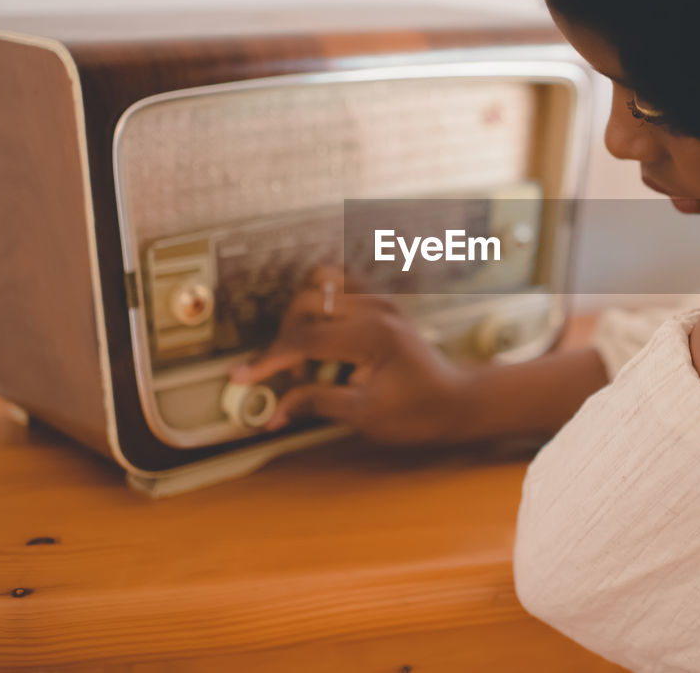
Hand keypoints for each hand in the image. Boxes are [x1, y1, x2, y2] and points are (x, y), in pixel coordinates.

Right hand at [228, 266, 469, 444]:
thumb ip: (317, 403)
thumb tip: (275, 410)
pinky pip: (339, 283)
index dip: (269, 361)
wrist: (457, 400)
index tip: (242, 377)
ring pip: (319, 286)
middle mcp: (375, 308)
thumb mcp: (365, 415)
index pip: (305, 339)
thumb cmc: (419, 412)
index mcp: (372, 334)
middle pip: (305, 305)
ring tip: (310, 355)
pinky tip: (319, 331)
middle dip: (287, 340)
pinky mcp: (380, 302)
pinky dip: (320, 301)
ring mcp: (379, 300)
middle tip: (295, 377)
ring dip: (302, 317)